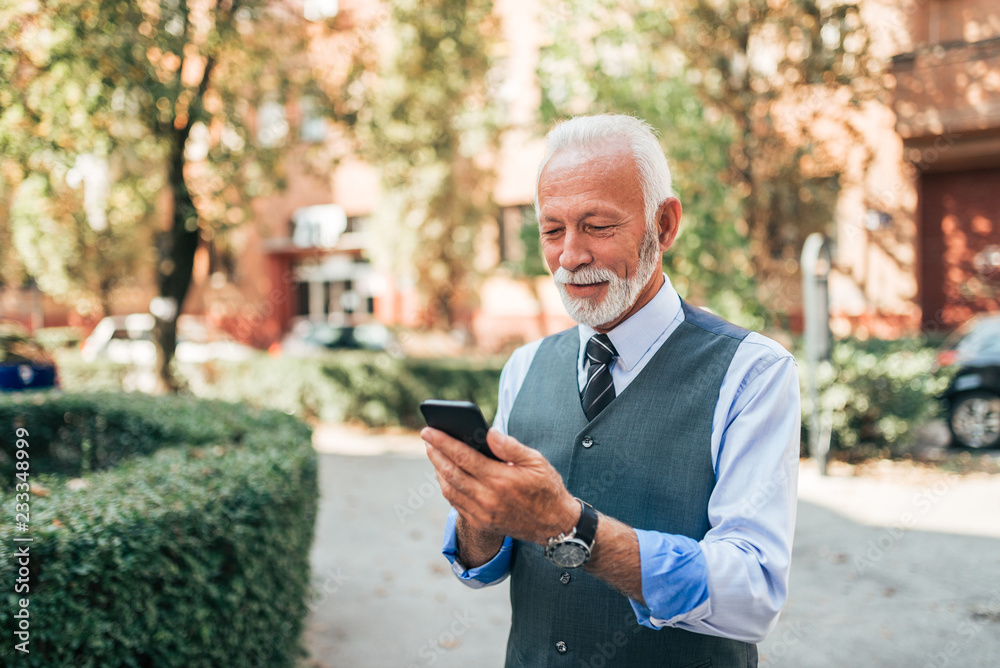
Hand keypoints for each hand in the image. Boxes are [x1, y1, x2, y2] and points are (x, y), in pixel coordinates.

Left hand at [422, 427, 579, 544]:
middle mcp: (488, 499)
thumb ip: (510, 446)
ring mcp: (482, 514)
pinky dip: (446, 486)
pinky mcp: (481, 523)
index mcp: (501, 480)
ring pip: (449, 489)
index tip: (428, 430)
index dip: (443, 442)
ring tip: (434, 453)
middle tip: (426, 438)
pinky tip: (446, 474)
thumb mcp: (536, 461)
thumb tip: (487, 431)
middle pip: (450, 472)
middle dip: (435, 453)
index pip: (463, 457)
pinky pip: (455, 503)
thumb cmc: (546, 488)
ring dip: (437, 470)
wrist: (555, 525)